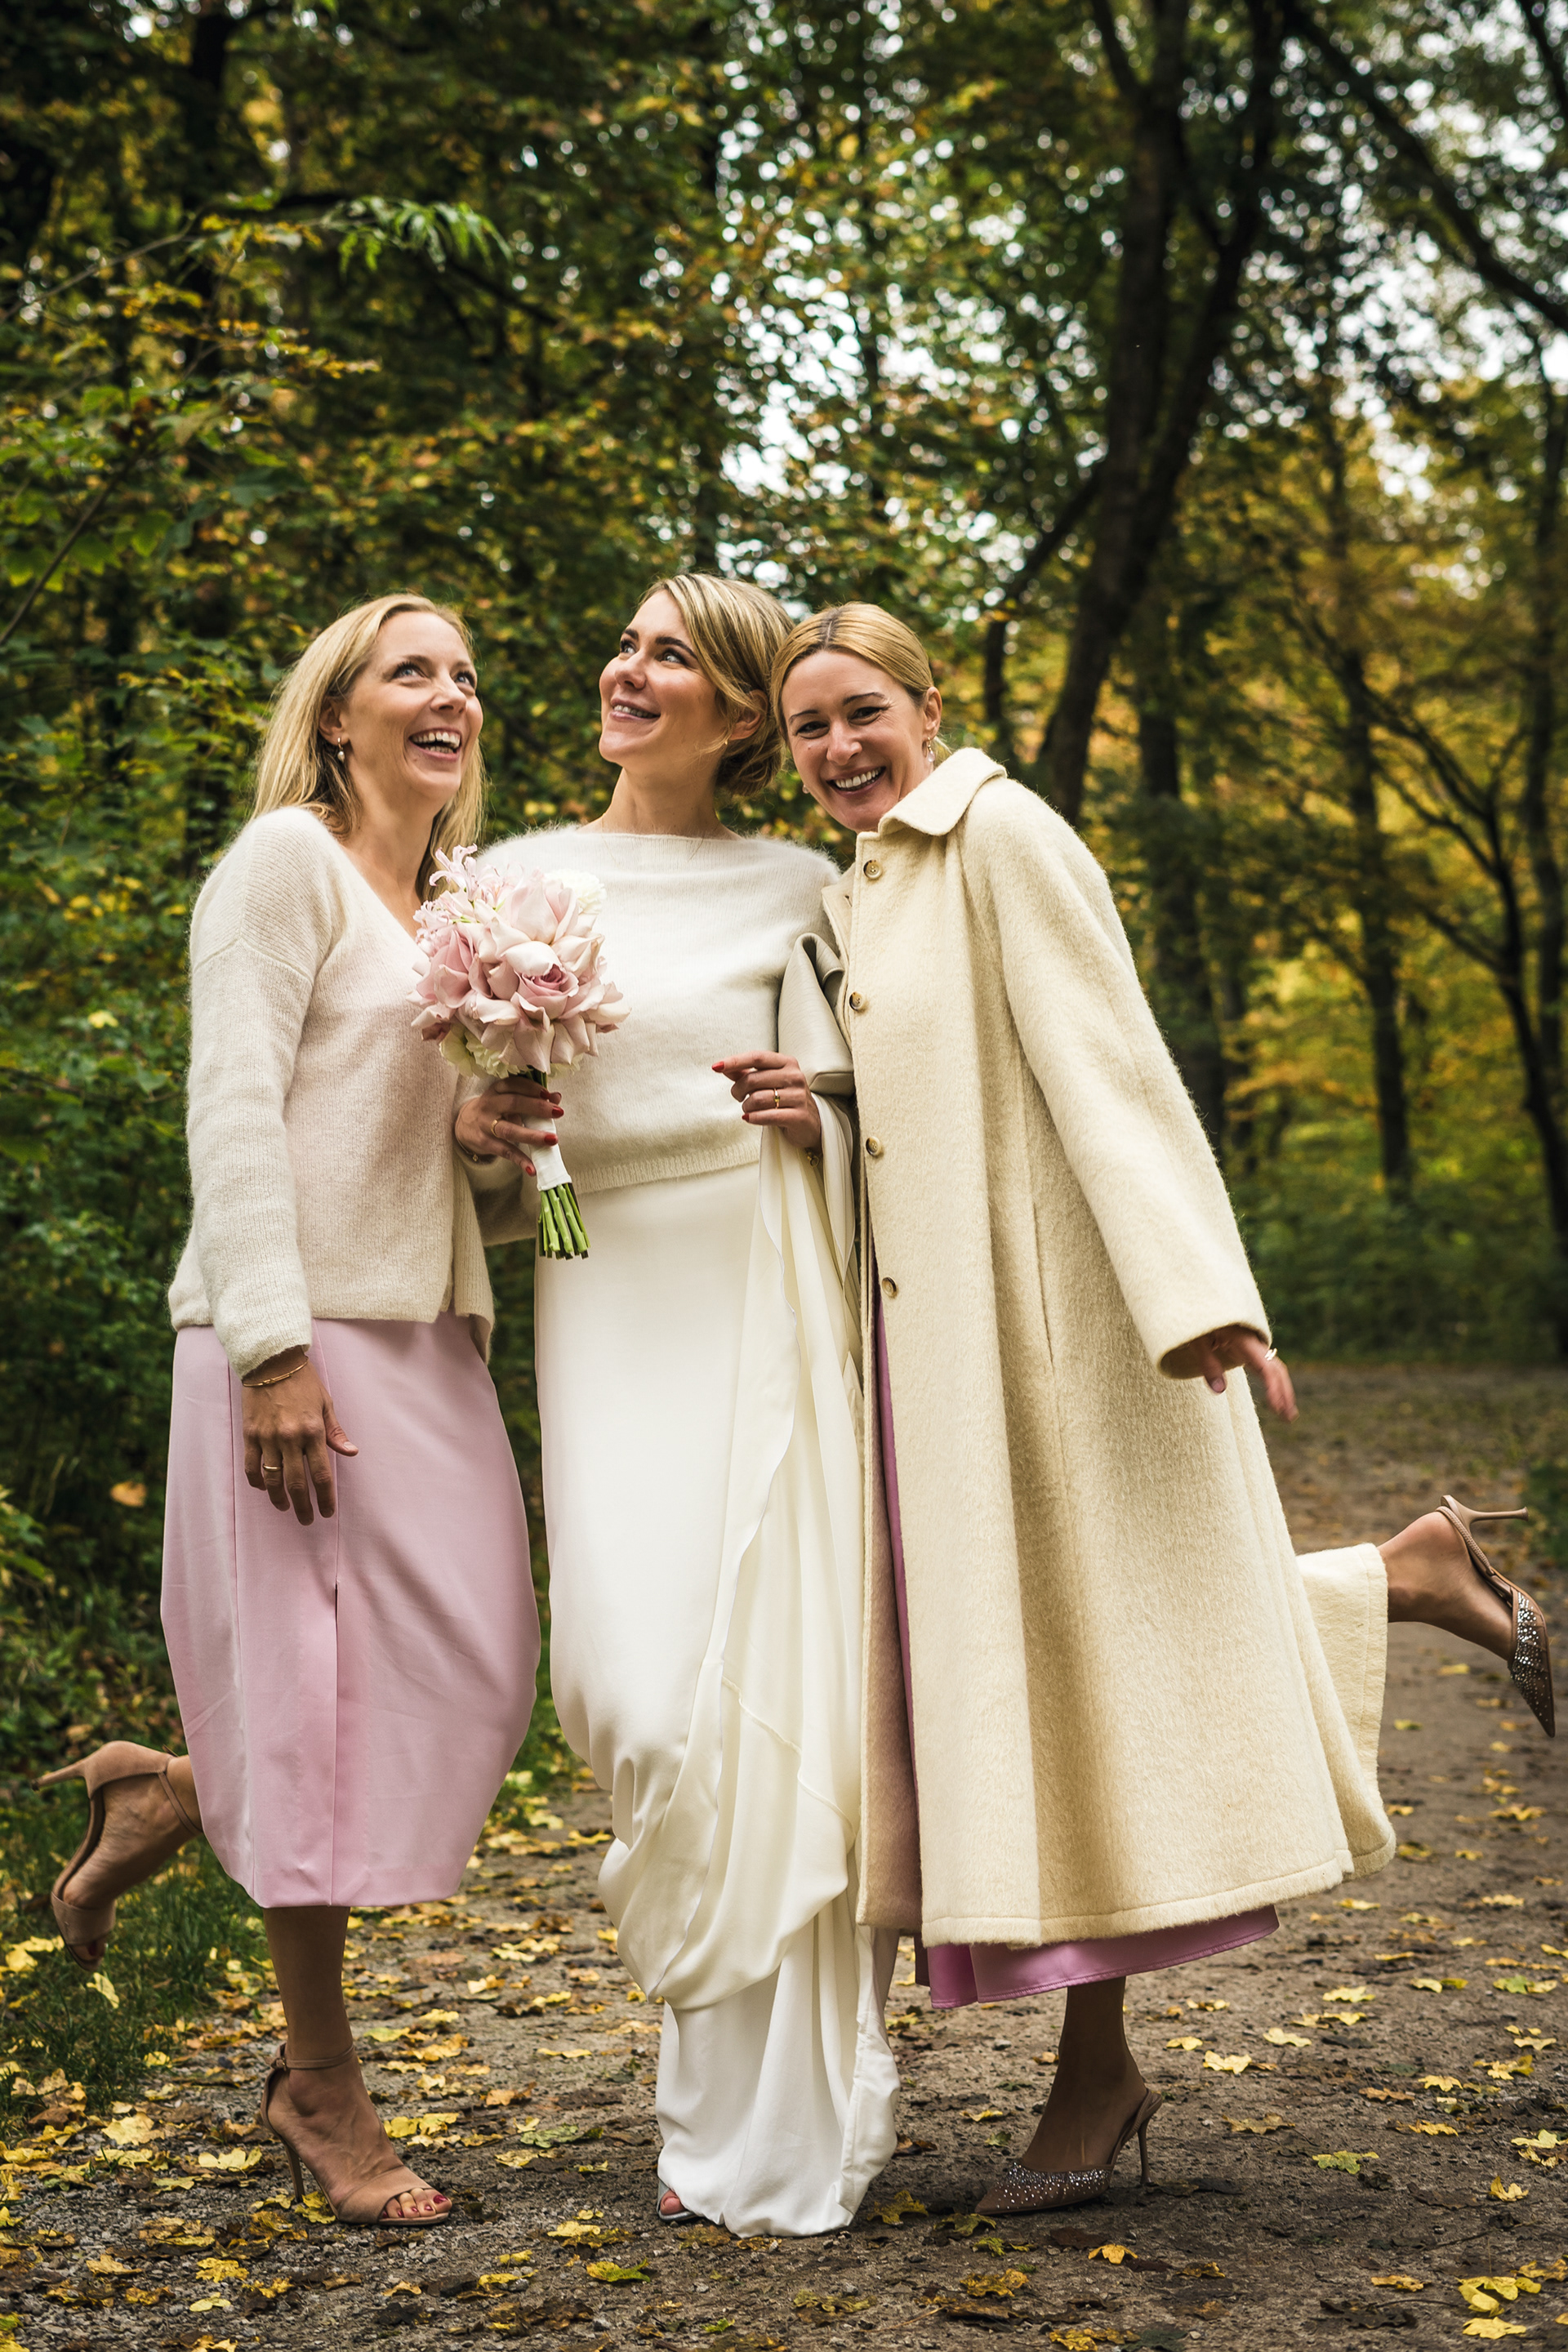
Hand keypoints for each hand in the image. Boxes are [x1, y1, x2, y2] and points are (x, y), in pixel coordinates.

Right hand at [242, 1352, 358, 1523]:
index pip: (321, 1474)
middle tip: (307, 1519)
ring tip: (285, 1508)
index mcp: (313, 1431)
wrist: (271, 1362)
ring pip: (273, 1479)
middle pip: (297, 1483)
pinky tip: (265, 1489)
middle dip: (303, 1506)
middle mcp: (290, 1438)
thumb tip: (351, 1453)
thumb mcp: (326, 1404)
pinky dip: (258, 1481)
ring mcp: (267, 1437)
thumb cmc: (303, 1382)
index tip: (327, 1512)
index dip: (325, 1497)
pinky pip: (252, 1466)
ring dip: (279, 1499)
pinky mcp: (250, 1434)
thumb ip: (335, 1432)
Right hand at [454, 1080, 563, 1173]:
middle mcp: (489, 1105)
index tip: (548, 1094)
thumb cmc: (494, 1110)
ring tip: (552, 1139)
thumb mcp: (508, 1100)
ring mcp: (485, 1124)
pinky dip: (519, 1160)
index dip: (531, 1088)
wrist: (463, 1126)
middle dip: (537, 1107)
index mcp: (496, 1090)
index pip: (513, 1084)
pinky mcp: (484, 1142)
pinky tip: (532, 1168)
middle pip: (513, 1104)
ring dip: (532, 1136)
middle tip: (558, 1112)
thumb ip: (532, 1098)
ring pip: (509, 1130)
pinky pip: (504, 1151)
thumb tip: (556, 1097)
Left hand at [713, 1050, 821, 1153]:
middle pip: (753, 1079)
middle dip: (738, 1090)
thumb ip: (745, 1073)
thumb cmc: (784, 1099)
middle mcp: (794, 1076)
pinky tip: (749, 1119)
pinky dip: (753, 1118)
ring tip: (748, 1109)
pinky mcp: (799, 1116)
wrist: (810, 1123)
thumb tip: (722, 1067)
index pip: (757, 1057)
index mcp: (787, 1063)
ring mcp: (798, 1096)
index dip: (735, 1061)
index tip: (716, 1067)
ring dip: (746, 1106)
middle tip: (738, 1097)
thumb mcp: (767, 1082)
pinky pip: (767, 1116)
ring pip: (758, 1099)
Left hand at [1164, 1325, 1296, 1420]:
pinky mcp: (1247, 1348)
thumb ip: (1207, 1364)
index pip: (1265, 1366)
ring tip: (1287, 1416)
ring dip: (1282, 1390)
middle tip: (1288, 1418)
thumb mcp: (1195, 1341)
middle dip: (1284, 1393)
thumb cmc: (1194, 1319)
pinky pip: (1266, 1366)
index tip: (1276, 1407)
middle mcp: (1252, 1342)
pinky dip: (1273, 1383)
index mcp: (1243, 1339)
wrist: (1196, 1300)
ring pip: (1275, 1368)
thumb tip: (1219, 1391)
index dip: (1273, 1387)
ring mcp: (1252, 1345)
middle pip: (1276, 1369)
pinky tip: (1276, 1399)